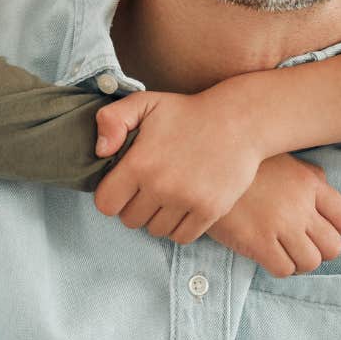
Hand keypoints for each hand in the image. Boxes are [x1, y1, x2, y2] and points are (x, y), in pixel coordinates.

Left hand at [94, 89, 267, 244]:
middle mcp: (161, 186)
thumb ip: (111, 119)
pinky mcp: (211, 211)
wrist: (240, 121)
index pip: (106, 204)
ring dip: (157, 217)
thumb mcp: (144, 102)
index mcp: (139, 163)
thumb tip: (100, 152)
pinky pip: (182, 237)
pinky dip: (179, 227)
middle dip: (134, 206)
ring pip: (155, 230)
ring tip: (167, 195)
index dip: (111, 195)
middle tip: (148, 188)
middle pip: (130, 220)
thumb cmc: (188, 112)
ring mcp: (187, 201)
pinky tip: (183, 207)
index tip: (124, 185)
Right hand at [207, 153, 340, 277]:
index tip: (318, 230)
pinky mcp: (258, 242)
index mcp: (310, 183)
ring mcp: (280, 225)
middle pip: (333, 247)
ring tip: (285, 253)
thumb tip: (323, 187)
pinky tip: (268, 256)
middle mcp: (300, 206)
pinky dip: (280, 268)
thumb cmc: (247, 166)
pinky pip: (284, 269)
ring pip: (310, 263)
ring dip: (300, 263)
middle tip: (302, 246)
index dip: (335, 230)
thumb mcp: (284, 160)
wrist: (208, 167)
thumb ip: (308, 175)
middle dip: (320, 251)